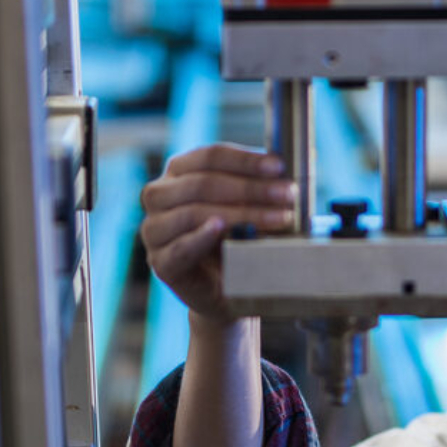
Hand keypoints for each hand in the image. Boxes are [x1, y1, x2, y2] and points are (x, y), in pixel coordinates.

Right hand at [139, 144, 297, 319]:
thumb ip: (259, 184)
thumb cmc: (238, 239)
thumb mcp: (248, 206)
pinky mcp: (160, 262)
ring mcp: (155, 229)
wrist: (229, 290)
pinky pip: (179, 247)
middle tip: (287, 195)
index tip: (279, 167)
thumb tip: (292, 164)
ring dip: (239, 213)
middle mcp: (160, 195)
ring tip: (275, 218)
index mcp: (179, 171)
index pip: (209, 156)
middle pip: (203, 183)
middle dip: (250, 188)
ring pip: (193, 212)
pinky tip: (220, 228)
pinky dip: (200, 237)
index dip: (246, 160)